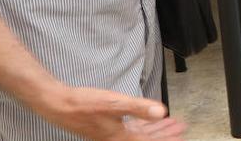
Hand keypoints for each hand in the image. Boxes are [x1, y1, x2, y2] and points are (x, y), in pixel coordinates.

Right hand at [34, 85, 185, 140]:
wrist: (60, 105)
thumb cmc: (84, 104)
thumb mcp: (115, 104)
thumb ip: (139, 107)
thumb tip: (160, 111)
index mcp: (121, 137)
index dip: (166, 139)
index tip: (180, 135)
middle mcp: (118, 139)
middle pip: (146, 140)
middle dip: (163, 135)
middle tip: (179, 129)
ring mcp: (112, 133)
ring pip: (139, 134)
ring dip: (154, 129)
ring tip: (169, 124)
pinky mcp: (107, 127)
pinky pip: (130, 129)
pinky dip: (141, 125)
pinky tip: (148, 121)